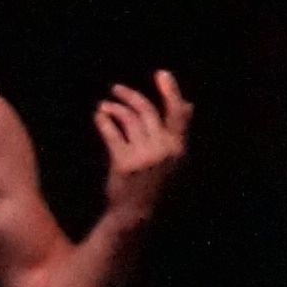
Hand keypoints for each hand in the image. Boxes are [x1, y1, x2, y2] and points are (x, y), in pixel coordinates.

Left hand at [97, 69, 192, 211]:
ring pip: (128, 120)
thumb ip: (176, 131)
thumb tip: (188, 104)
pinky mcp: (124, 162)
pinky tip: (99, 116)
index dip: (170, 92)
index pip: (177, 114)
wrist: (137, 213)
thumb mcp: (173, 158)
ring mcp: (144, 156)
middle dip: (130, 96)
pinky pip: (112, 134)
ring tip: (105, 106)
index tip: (161, 74)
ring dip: (115, 109)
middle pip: (147, 112)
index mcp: (178, 148)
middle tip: (116, 89)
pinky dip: (104, 121)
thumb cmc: (156, 183)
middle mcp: (164, 150)